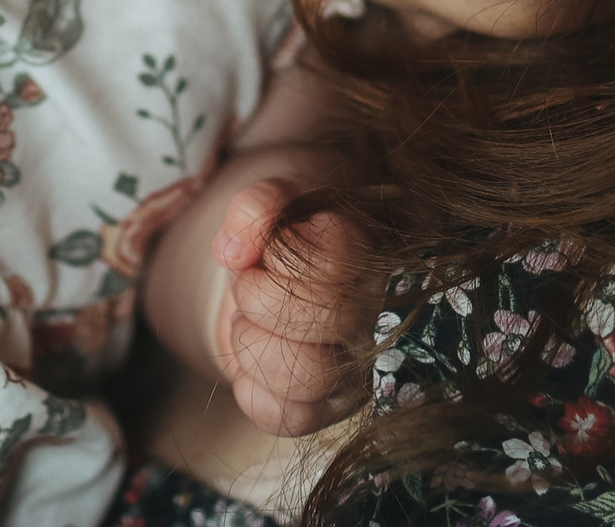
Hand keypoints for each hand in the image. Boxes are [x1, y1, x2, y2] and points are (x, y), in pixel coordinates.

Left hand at [209, 177, 369, 435]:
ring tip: (254, 320)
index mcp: (376, 254)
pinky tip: (256, 350)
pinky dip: (252, 389)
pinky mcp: (331, 408)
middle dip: (258, 297)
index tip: (271, 250)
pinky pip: (288, 418)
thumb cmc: (295, 227)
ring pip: (306, 378)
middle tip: (252, 282)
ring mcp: (360, 368)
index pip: (334, 263)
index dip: (280, 256)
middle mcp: (381, 317)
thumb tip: (233, 252)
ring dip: (253, 342)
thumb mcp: (279, 195)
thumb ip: (257, 205)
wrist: (293, 267)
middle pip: (322, 321)